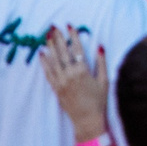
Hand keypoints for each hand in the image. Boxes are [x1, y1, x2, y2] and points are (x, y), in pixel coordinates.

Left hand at [40, 29, 112, 144]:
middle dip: (58, 38)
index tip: (69, 25)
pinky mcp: (56, 89)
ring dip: (50, 46)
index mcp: (83, 71)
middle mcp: (70, 74)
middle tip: (53, 26)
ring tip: (47, 35)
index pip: (76, 48)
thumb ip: (102, 62)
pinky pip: (48, 73)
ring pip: (54, 60)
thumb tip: (100, 46)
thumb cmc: (98, 101)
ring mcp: (61, 82)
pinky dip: (44, 62)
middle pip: (63, 52)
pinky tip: (42, 53)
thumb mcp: (104, 81)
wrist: (87, 120)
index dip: (73, 36)